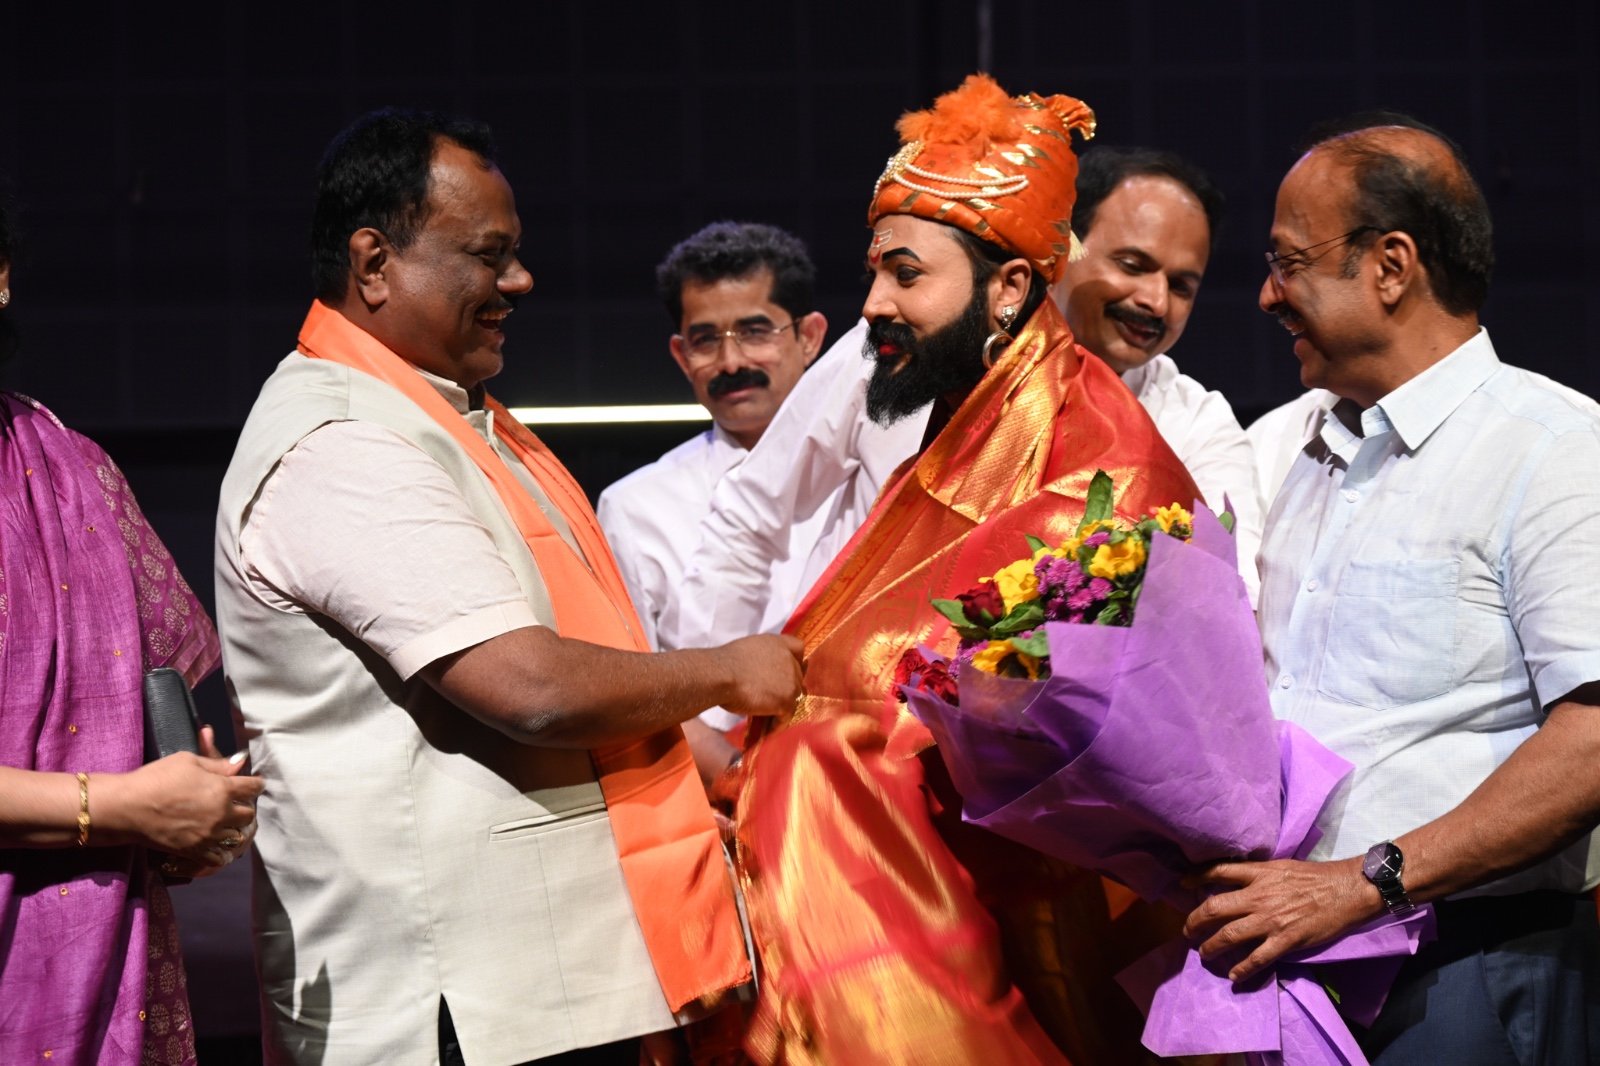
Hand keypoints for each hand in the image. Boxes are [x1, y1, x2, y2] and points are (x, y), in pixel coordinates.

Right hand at [98, 728, 262, 868]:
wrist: (127, 807)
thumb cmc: (156, 778)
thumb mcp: (188, 761)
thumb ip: (217, 763)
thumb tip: (240, 762)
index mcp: (223, 788)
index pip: (254, 787)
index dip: (255, 784)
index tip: (252, 784)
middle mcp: (222, 813)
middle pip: (249, 814)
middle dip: (244, 807)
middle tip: (235, 804)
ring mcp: (209, 835)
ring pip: (237, 837)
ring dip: (233, 830)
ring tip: (225, 825)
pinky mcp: (195, 851)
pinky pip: (219, 858)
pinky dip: (220, 853)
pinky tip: (215, 845)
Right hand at [714, 634, 804, 717]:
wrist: (721, 675)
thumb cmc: (724, 665)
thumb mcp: (748, 651)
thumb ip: (764, 660)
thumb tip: (764, 677)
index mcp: (777, 643)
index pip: (798, 648)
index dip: (795, 661)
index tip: (786, 673)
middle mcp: (789, 659)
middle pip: (798, 677)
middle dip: (786, 688)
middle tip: (771, 701)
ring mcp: (791, 680)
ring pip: (794, 698)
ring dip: (782, 708)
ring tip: (767, 720)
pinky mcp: (787, 699)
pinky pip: (786, 716)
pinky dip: (777, 724)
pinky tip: (766, 730)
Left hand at [1181, 856, 1379, 981]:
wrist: (1346, 890)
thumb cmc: (1316, 876)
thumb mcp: (1281, 866)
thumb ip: (1258, 873)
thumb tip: (1239, 879)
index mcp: (1258, 874)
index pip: (1218, 871)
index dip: (1196, 876)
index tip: (1182, 883)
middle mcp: (1258, 896)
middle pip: (1215, 908)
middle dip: (1195, 921)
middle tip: (1187, 930)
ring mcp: (1270, 920)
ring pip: (1230, 935)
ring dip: (1212, 947)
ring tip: (1203, 953)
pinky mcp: (1285, 940)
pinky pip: (1258, 958)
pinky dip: (1243, 969)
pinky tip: (1234, 976)